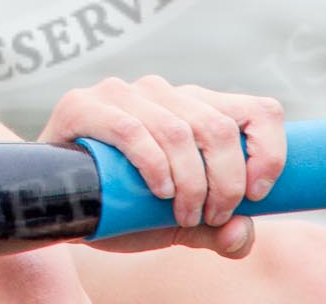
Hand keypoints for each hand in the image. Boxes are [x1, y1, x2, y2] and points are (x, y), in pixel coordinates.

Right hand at [37, 75, 285, 258]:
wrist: (55, 203)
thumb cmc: (121, 205)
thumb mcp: (177, 224)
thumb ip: (214, 229)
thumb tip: (241, 233)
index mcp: (197, 107)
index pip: (258, 109)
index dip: (270, 151)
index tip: (257, 195)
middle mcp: (164, 91)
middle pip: (219, 127)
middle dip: (225, 183)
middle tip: (210, 217)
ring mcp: (122, 93)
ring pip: (179, 131)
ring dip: (189, 184)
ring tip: (181, 215)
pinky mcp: (84, 104)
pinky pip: (131, 130)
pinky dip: (153, 166)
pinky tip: (157, 192)